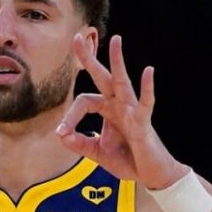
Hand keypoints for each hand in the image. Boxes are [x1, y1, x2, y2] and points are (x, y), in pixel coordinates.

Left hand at [55, 34, 186, 188]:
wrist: (151, 175)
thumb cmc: (128, 160)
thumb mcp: (97, 153)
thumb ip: (79, 143)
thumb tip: (60, 134)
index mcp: (107, 111)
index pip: (84, 102)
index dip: (70, 116)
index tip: (62, 132)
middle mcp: (118, 106)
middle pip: (102, 77)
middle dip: (89, 58)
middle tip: (77, 37)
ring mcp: (132, 112)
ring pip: (122, 82)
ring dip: (118, 61)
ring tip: (115, 40)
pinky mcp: (143, 123)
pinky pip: (145, 103)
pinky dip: (147, 88)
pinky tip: (148, 71)